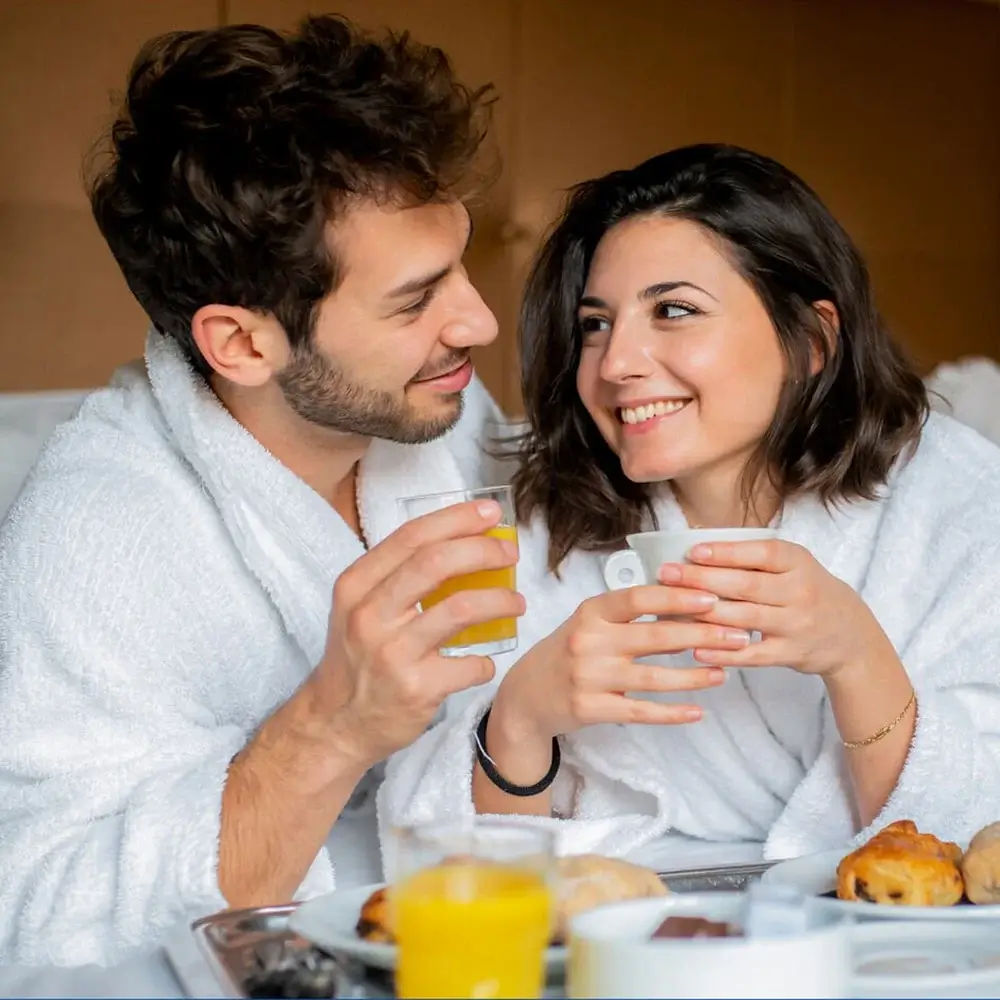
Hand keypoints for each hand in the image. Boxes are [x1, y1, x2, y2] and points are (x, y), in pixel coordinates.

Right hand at [306, 498, 523, 764]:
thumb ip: (398, 576)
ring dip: (500, 601)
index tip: (490, 514)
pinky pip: (471, 664)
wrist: (335, 723)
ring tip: (516, 602)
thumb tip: (461, 541)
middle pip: (436, 562)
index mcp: (356, 585)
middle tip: (509, 553)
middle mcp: (369, 615)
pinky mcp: (417, 688)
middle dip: (483, 550)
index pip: (411, 536)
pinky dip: (486, 661)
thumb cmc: (358, 657)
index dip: (456, 519)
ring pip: (461, 608)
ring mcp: (393, 653)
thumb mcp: (360, 607)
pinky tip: (485, 660)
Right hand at [491, 585, 753, 742]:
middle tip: (736, 635)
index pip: (638, 597)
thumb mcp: (588, 623)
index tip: (711, 598)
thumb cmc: (566, 653)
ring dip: (694, 676)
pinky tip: (698, 710)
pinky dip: (672, 712)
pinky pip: (640, 711)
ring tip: (723, 672)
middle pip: (654, 636)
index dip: (677, 597)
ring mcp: (589, 677)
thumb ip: (626, 613)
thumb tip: (683, 598)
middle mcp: (588, 641)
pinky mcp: (591, 709)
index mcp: (590, 612)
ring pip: (654, 678)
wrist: (524, 697)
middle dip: (702, 635)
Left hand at [661, 537, 887, 678]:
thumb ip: (755, 559)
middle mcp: (800, 592)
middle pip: (746, 586)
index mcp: (798, 562)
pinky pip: (753, 654)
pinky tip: (696, 648)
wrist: (851, 635)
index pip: (761, 554)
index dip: (726, 553)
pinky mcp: (791, 654)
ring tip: (671, 608)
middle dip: (703, 580)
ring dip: (705, 614)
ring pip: (745, 619)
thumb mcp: (794, 565)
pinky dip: (723, 652)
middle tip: (668, 575)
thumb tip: (698, 553)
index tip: (692, 552)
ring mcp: (796, 625)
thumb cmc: (808, 591)